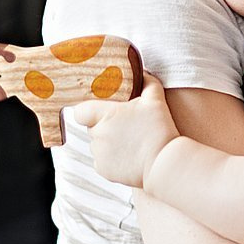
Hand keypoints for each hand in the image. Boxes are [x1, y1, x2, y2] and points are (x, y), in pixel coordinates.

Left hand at [72, 73, 179, 189]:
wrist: (163, 162)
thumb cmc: (159, 129)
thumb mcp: (156, 100)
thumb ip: (148, 82)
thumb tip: (143, 73)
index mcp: (104, 115)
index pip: (81, 111)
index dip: (89, 111)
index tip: (102, 112)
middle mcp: (96, 135)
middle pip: (93, 128)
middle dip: (105, 127)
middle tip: (126, 128)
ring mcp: (98, 154)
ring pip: (98, 146)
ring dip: (109, 143)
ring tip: (131, 144)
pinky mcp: (103, 170)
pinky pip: (103, 162)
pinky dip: (112, 160)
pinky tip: (130, 157)